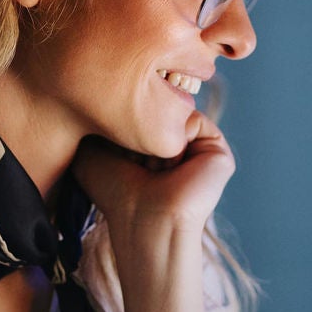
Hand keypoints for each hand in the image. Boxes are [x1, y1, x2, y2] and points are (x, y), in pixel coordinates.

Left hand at [72, 113, 234, 239]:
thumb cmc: (115, 192)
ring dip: (158, 135)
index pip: (139, 108)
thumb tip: (118, 93)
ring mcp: (199, 149)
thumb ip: (100, 117)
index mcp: (152, 148)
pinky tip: (174, 166)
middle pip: (159, 105)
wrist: (144, 219)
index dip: (123, 122)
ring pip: (175, 112)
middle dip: (142, 125)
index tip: (117, 150)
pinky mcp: (218, 152)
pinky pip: (193, 119)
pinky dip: (178, 136)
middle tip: (137, 161)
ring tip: (155, 168)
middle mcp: (177, 146)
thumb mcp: (93, 149)